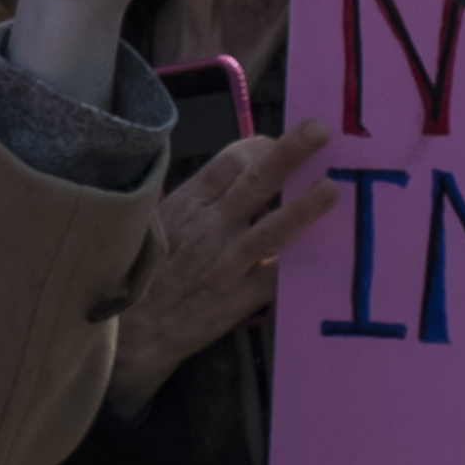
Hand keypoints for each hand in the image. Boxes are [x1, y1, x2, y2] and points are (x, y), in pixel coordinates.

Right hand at [102, 116, 342, 417]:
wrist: (133, 333)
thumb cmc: (145, 273)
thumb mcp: (157, 223)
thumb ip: (195, 200)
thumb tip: (234, 176)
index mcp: (189, 203)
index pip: (230, 161)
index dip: (261, 146)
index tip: (279, 143)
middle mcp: (210, 227)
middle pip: (256, 180)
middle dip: (289, 152)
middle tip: (319, 130)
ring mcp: (227, 263)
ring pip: (272, 229)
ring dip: (304, 208)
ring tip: (331, 189)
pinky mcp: (239, 298)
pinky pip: (277, 277)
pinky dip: (300, 265)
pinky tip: (326, 254)